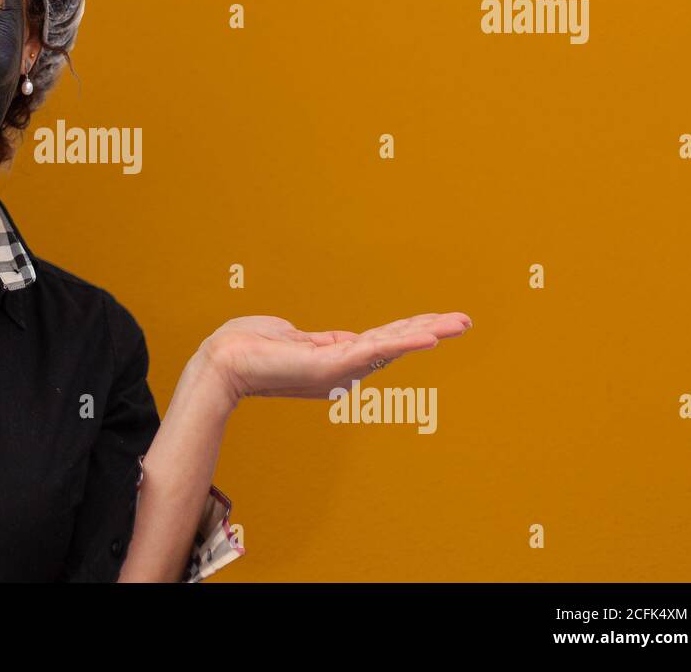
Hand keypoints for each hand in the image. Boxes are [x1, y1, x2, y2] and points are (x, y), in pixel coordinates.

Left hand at [199, 311, 471, 402]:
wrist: (224, 361)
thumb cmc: (248, 346)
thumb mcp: (291, 337)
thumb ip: (314, 340)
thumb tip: (328, 338)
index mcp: (334, 359)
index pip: (380, 341)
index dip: (409, 330)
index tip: (438, 323)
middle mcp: (341, 368)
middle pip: (394, 343)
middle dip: (430, 330)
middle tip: (466, 322)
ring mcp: (338, 368)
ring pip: (391, 346)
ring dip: (427, 332)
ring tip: (458, 324)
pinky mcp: (330, 365)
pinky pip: (373, 351)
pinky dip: (402, 342)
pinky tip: (427, 337)